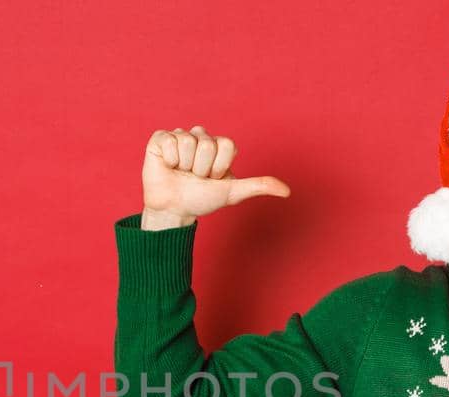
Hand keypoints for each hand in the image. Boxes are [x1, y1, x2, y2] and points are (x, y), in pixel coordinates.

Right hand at [141, 126, 289, 226]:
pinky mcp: (161, 138)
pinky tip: (168, 166)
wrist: (173, 209)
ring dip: (184, 165)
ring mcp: (181, 135)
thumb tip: (287, 191)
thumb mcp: (232, 193)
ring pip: (188, 142)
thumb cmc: (202, 200)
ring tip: (181, 173)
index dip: (219, 166)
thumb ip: (258, 186)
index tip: (212, 179)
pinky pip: (169, 140)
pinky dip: (169, 159)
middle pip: (207, 144)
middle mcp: (202, 136)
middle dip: (201, 168)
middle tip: (194, 178)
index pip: (227, 145)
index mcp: (219, 146)